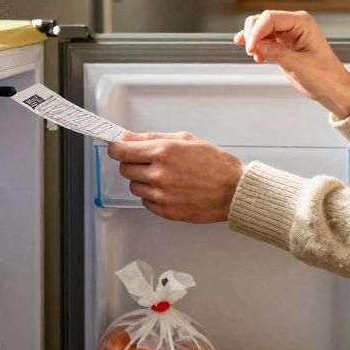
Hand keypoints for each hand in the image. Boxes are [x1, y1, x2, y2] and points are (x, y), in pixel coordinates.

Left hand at [106, 131, 244, 222]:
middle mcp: (159, 174)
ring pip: (134, 187)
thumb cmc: (216, 164)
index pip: (121, 151)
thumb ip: (153, 137)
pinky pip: (145, 202)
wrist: (234, 191)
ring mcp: (161, 195)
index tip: (117, 148)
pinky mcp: (166, 211)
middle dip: (132, 163)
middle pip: (125, 169)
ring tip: (164, 177)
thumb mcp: (186, 139)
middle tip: (148, 161)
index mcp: (163, 152)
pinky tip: (170, 189)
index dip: (116, 148)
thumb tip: (128, 137)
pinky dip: (152, 196)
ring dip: (142, 181)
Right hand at [234, 10, 349, 117]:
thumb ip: (278, 53)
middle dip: (253, 34)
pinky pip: (264, 38)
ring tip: (255, 55)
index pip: (271, 18)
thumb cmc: (325, 76)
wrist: (333, 89)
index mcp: (303, 23)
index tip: (250, 48)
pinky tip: (257, 56)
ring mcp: (288, 33)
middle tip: (251, 52)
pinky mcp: (283, 44)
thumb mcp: (300, 66)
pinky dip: (257, 45)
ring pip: (261, 28)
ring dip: (253, 40)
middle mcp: (295, 24)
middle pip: (263, 19)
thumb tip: (258, 45)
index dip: (257, 31)